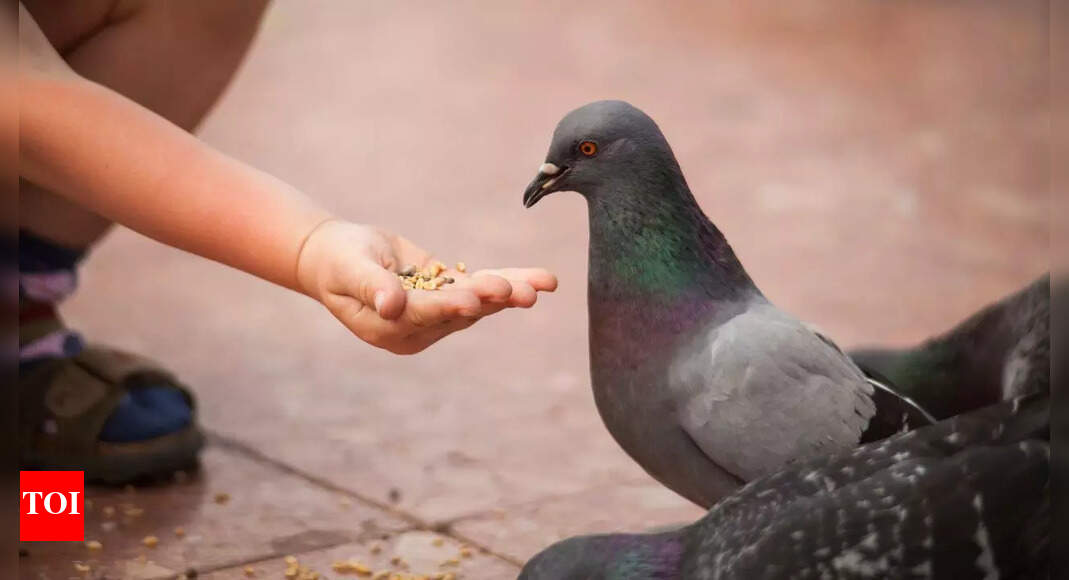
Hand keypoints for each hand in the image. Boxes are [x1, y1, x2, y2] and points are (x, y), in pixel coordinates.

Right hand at [295, 220, 556, 353]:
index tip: (472, 298)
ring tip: (544, 284)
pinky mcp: (449, 296)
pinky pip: (483, 289)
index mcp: (389, 329)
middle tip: (522, 292)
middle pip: (460, 313)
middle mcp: (418, 329)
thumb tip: (391, 305)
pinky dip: (512, 283)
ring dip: (511, 292)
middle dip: (492, 299)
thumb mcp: (348, 270)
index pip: (423, 315)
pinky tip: (543, 281)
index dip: (448, 306)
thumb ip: (371, 286)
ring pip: (478, 303)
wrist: (338, 257)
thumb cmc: (337, 262)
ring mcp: (437, 314)